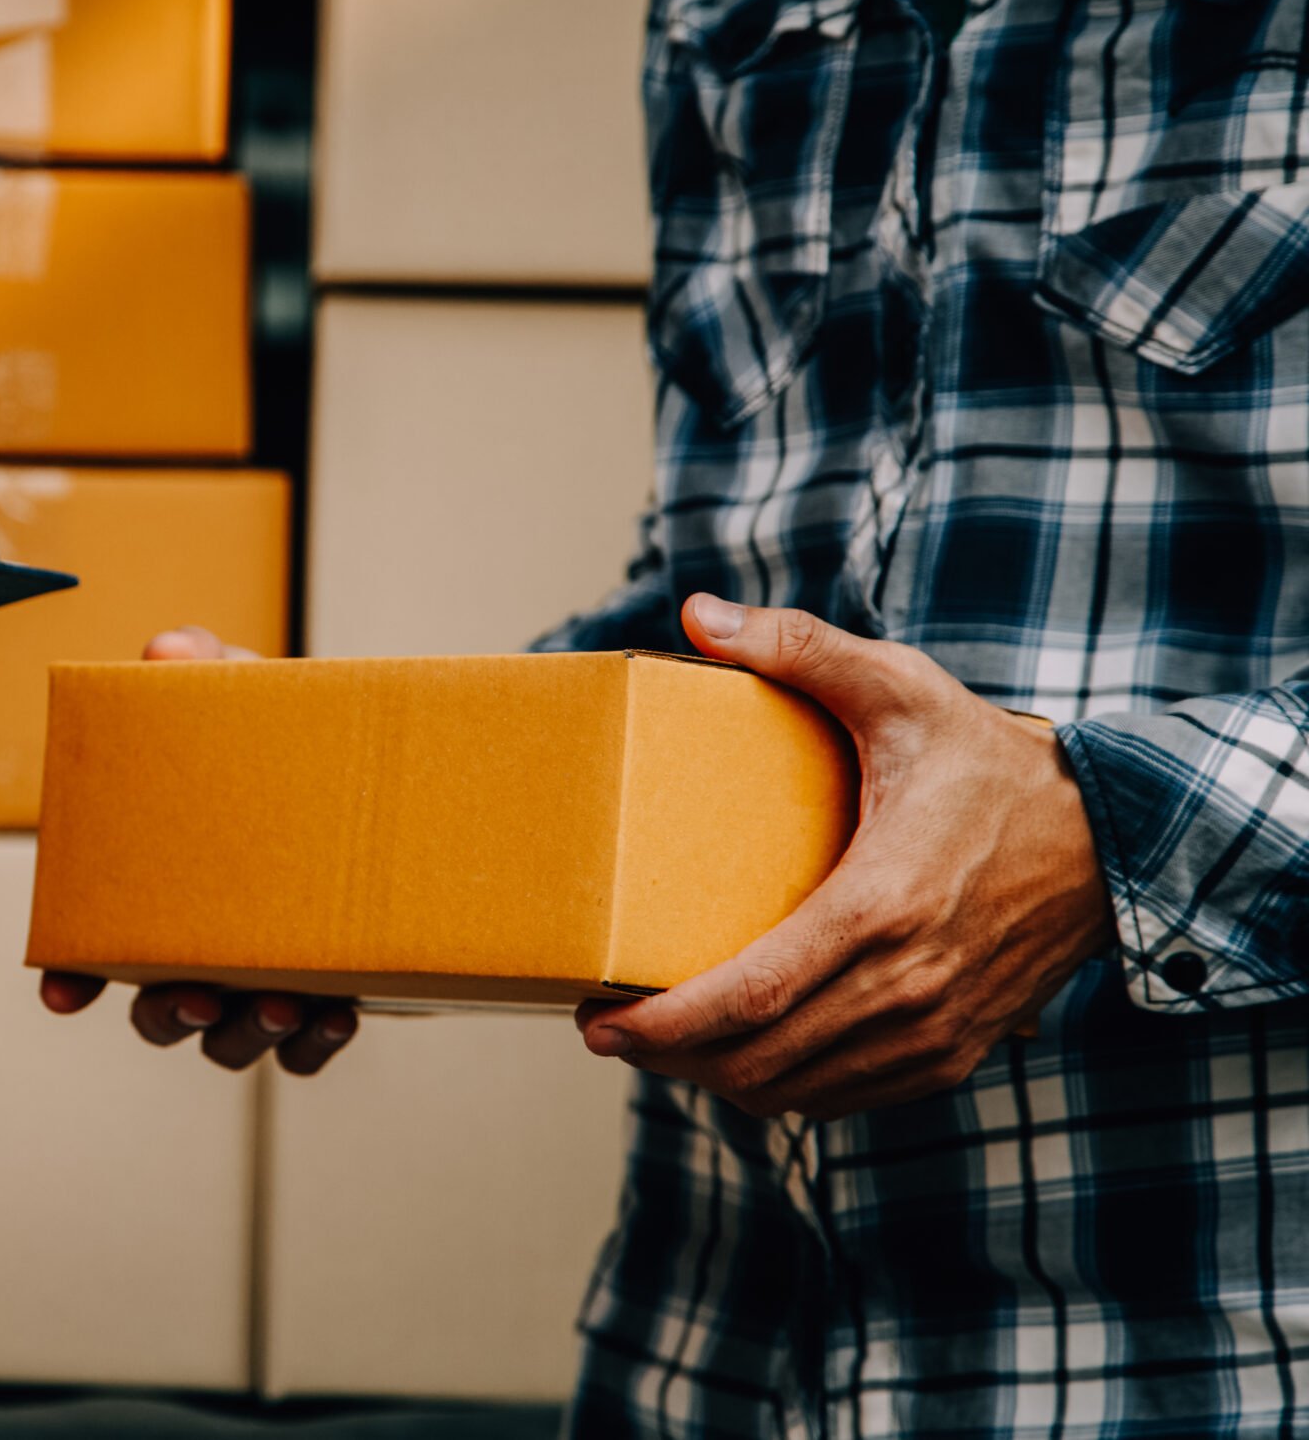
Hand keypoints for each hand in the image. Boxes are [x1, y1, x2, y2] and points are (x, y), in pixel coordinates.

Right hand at [37, 625, 360, 1075]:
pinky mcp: (325, 996)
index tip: (62, 992)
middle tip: (192, 997)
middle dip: (166, 1016)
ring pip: (226, 1041)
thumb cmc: (290, 736)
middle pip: (156, 1013)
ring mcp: (258, 975)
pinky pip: (303, 1050)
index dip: (70, 973)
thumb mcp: (247, 688)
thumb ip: (205, 664)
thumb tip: (166, 650)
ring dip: (244, 1035)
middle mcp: (199, 942)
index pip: (92, 941)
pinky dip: (313, 1043)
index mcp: (158, 882)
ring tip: (277, 1003)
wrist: (387, 767)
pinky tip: (336, 1014)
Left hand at [576, 595, 1113, 1118]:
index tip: (597, 1022)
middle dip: (667, 1057)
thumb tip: (699, 612)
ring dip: (717, 1079)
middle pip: (758, 1061)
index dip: (665, 1024)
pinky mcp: (952, 1053)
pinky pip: (845, 1097)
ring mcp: (935, 1032)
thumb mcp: (901, 686)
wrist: (1112, 839)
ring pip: (796, 1091)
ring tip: (661, 1043)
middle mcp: (909, 985)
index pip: (751, 996)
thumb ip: (800, 648)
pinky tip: (739, 1055)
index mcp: (882, 904)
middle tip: (605, 1028)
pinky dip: (781, 1088)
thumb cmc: (992, 761)